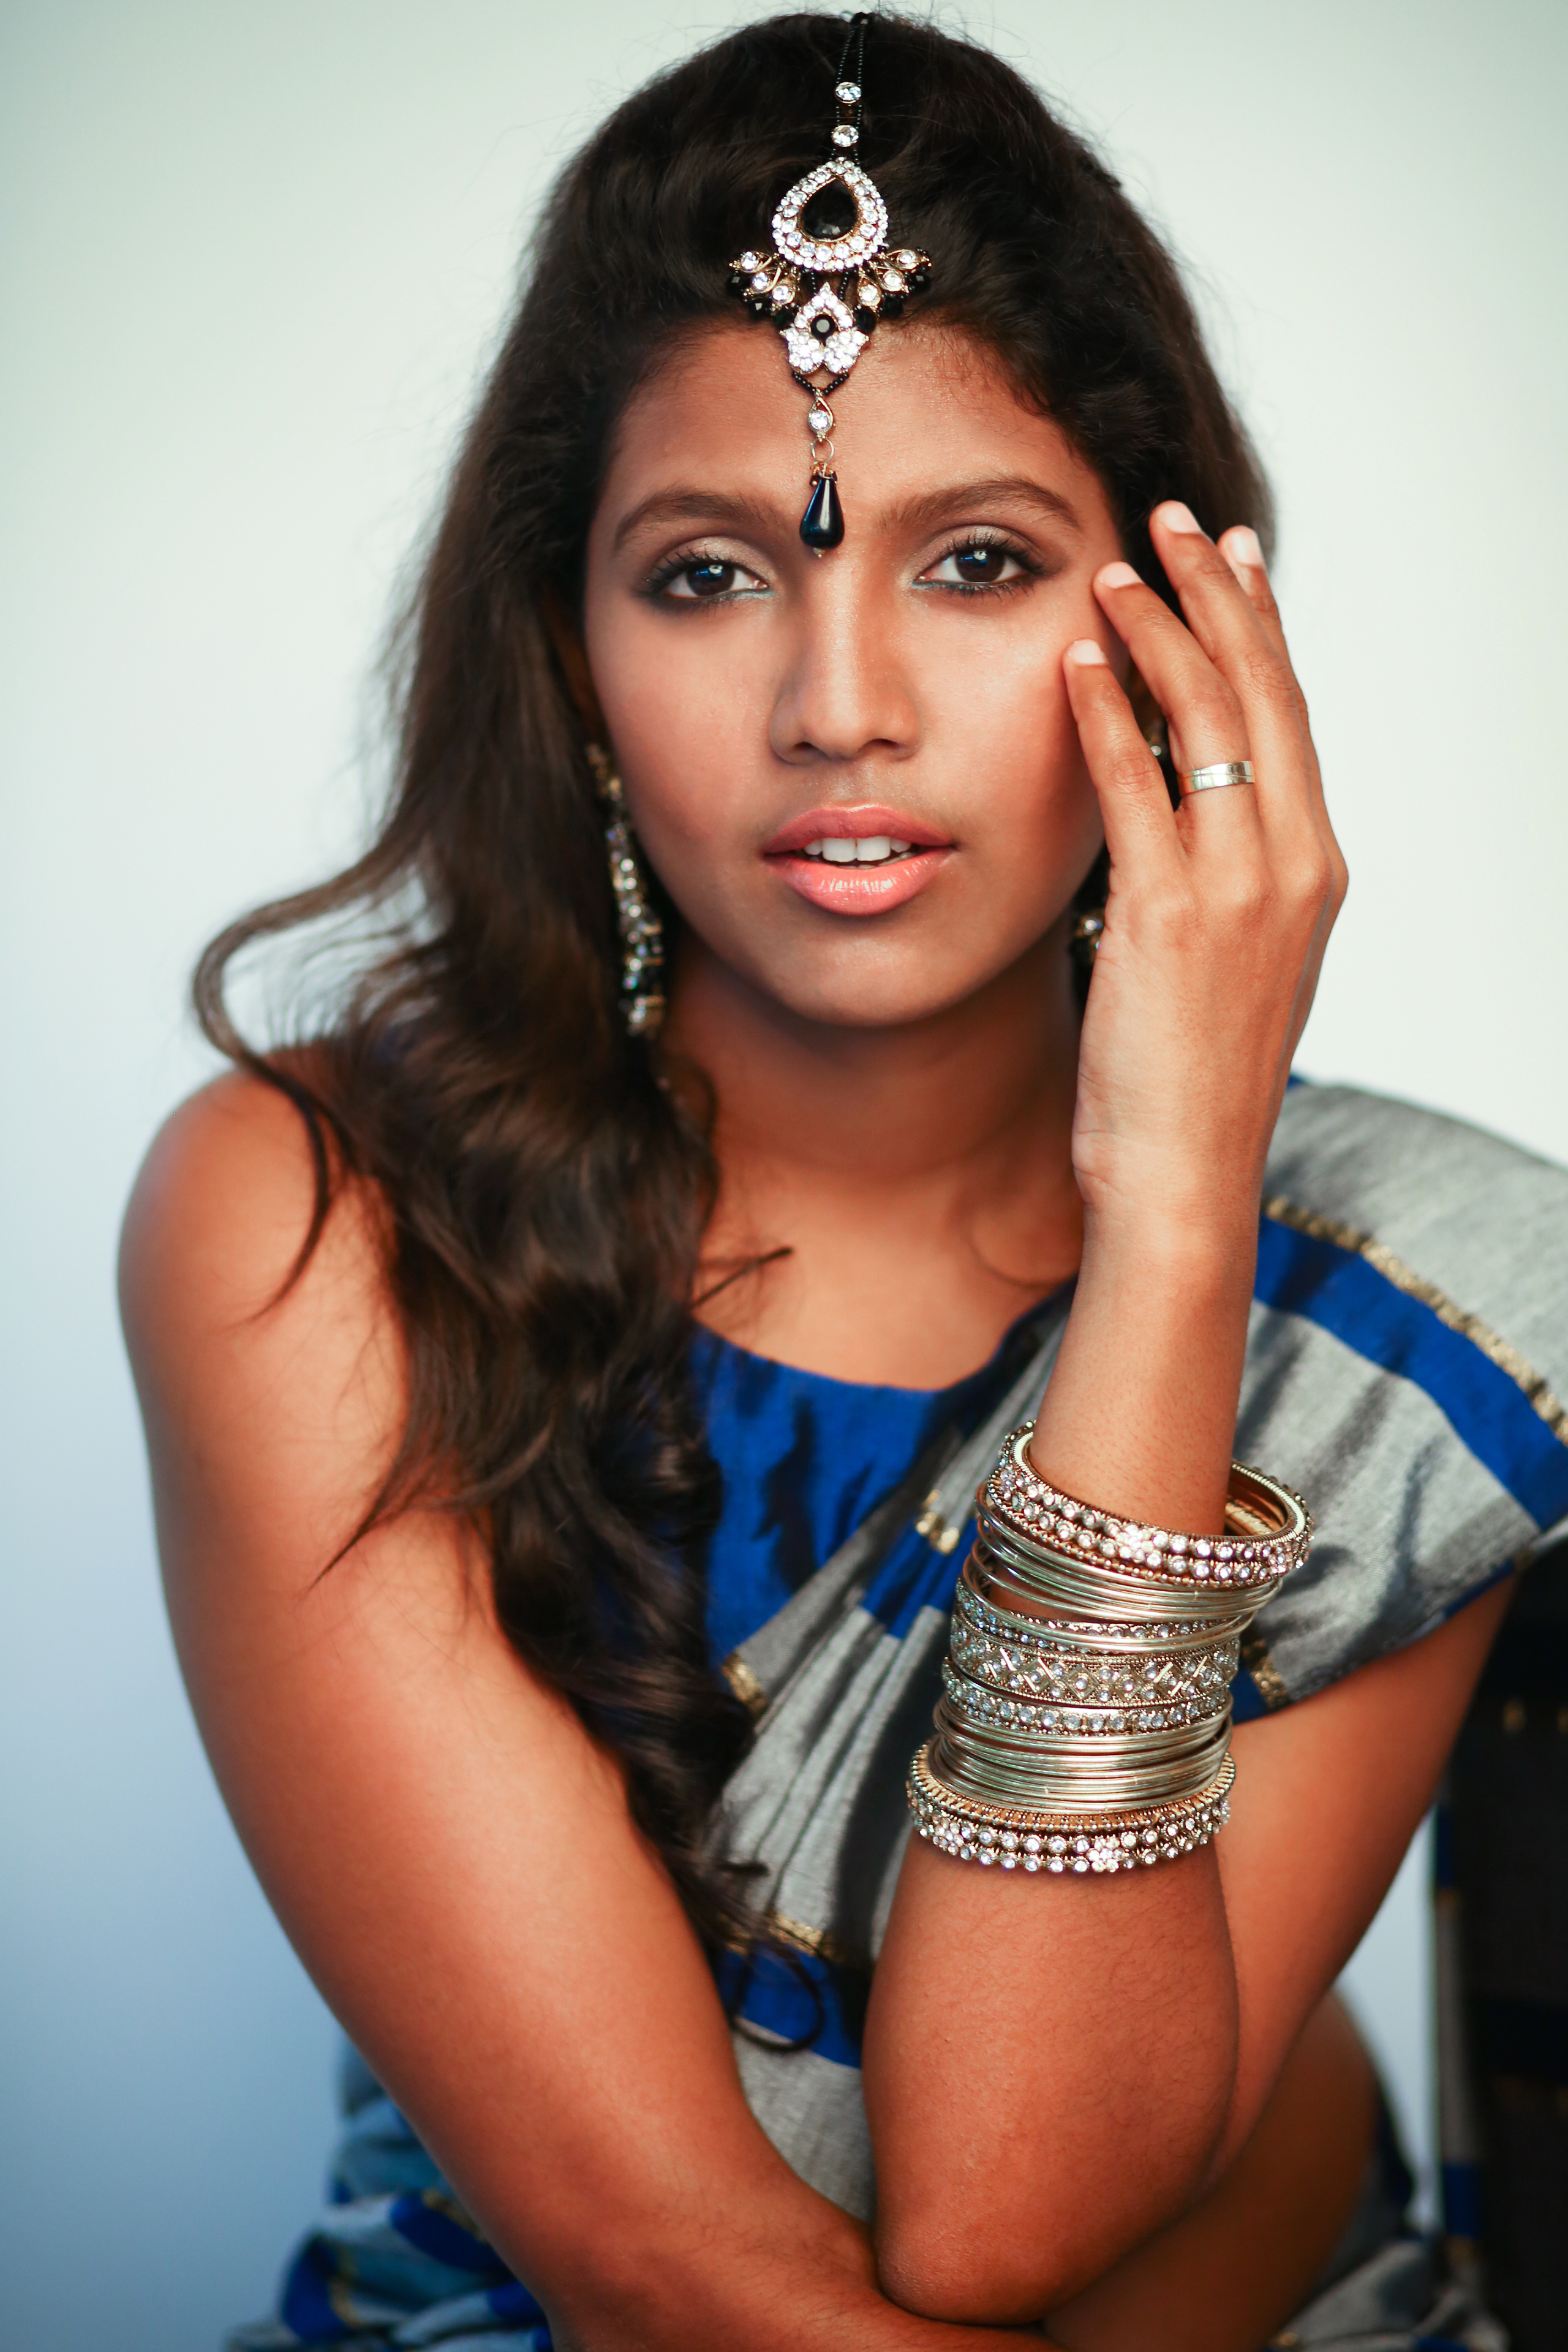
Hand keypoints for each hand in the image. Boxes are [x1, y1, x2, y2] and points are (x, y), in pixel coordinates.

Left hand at [1063, 504, 1346, 1242]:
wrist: (1184, 1174)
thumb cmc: (1188, 1079)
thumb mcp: (1225, 961)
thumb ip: (1213, 877)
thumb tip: (1168, 810)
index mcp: (1312, 870)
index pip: (1289, 719)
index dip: (1259, 629)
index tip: (1230, 559)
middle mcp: (1292, 864)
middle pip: (1261, 695)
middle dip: (1216, 595)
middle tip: (1175, 521)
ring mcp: (1239, 888)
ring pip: (1207, 722)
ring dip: (1158, 631)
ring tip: (1116, 565)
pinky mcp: (1169, 916)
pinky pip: (1137, 786)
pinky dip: (1107, 712)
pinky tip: (1078, 658)